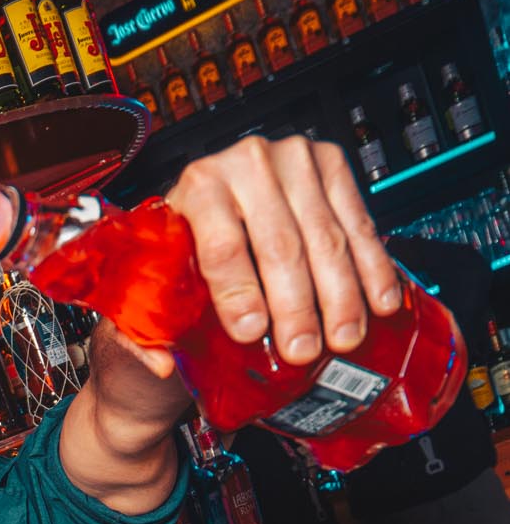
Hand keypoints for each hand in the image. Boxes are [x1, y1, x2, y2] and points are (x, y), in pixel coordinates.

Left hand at [166, 135, 401, 368]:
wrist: (218, 212)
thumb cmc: (185, 256)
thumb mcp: (153, 286)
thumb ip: (146, 327)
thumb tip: (162, 363)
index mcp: (195, 188)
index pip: (221, 244)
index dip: (238, 293)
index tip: (253, 332)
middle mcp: (244, 164)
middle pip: (278, 244)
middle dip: (295, 305)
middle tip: (302, 349)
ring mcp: (292, 160)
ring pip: (324, 237)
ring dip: (340, 294)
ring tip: (343, 337)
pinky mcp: (331, 166)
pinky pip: (358, 223)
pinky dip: (371, 266)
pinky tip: (378, 300)